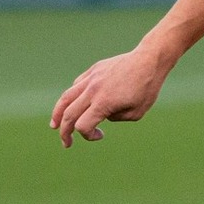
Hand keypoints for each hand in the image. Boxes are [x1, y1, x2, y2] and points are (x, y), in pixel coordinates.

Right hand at [50, 46, 171, 146]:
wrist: (149, 60)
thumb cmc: (147, 89)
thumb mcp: (136, 113)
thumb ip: (115, 118)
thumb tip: (101, 115)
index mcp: (103, 103)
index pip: (82, 126)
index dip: (87, 136)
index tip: (101, 135)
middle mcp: (93, 90)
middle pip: (69, 114)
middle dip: (64, 132)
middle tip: (66, 143)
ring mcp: (91, 78)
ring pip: (66, 97)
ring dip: (58, 113)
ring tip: (54, 125)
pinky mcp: (93, 70)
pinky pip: (77, 85)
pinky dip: (71, 97)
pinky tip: (73, 104)